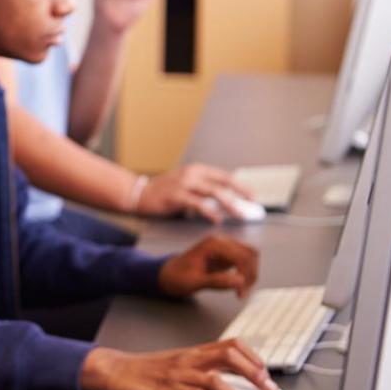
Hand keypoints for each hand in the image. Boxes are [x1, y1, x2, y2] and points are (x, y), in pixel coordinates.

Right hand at [81, 341, 277, 389]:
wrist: (117, 370)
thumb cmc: (147, 369)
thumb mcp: (178, 363)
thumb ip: (202, 368)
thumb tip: (231, 381)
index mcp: (195, 352)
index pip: (231, 344)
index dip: (253, 357)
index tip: (267, 373)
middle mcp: (190, 359)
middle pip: (230, 358)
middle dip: (255, 375)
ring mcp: (179, 374)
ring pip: (217, 380)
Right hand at [137, 163, 252, 221]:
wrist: (139, 194)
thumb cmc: (163, 192)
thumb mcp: (185, 185)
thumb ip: (201, 189)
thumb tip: (223, 200)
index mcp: (196, 170)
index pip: (224, 176)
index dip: (240, 186)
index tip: (252, 197)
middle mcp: (192, 174)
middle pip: (223, 182)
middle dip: (240, 194)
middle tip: (252, 205)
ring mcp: (184, 184)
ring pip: (214, 192)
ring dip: (230, 204)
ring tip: (240, 214)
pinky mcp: (176, 196)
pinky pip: (198, 204)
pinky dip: (210, 212)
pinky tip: (216, 219)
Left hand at [158, 234, 257, 297]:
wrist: (169, 274)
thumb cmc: (178, 277)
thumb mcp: (194, 282)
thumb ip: (216, 281)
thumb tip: (239, 281)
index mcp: (212, 244)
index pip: (240, 256)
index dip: (244, 275)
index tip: (240, 293)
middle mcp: (221, 241)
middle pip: (250, 254)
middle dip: (250, 274)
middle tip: (242, 293)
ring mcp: (225, 246)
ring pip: (250, 256)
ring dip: (250, 273)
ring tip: (241, 290)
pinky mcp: (227, 254)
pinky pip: (244, 261)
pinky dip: (245, 273)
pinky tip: (237, 285)